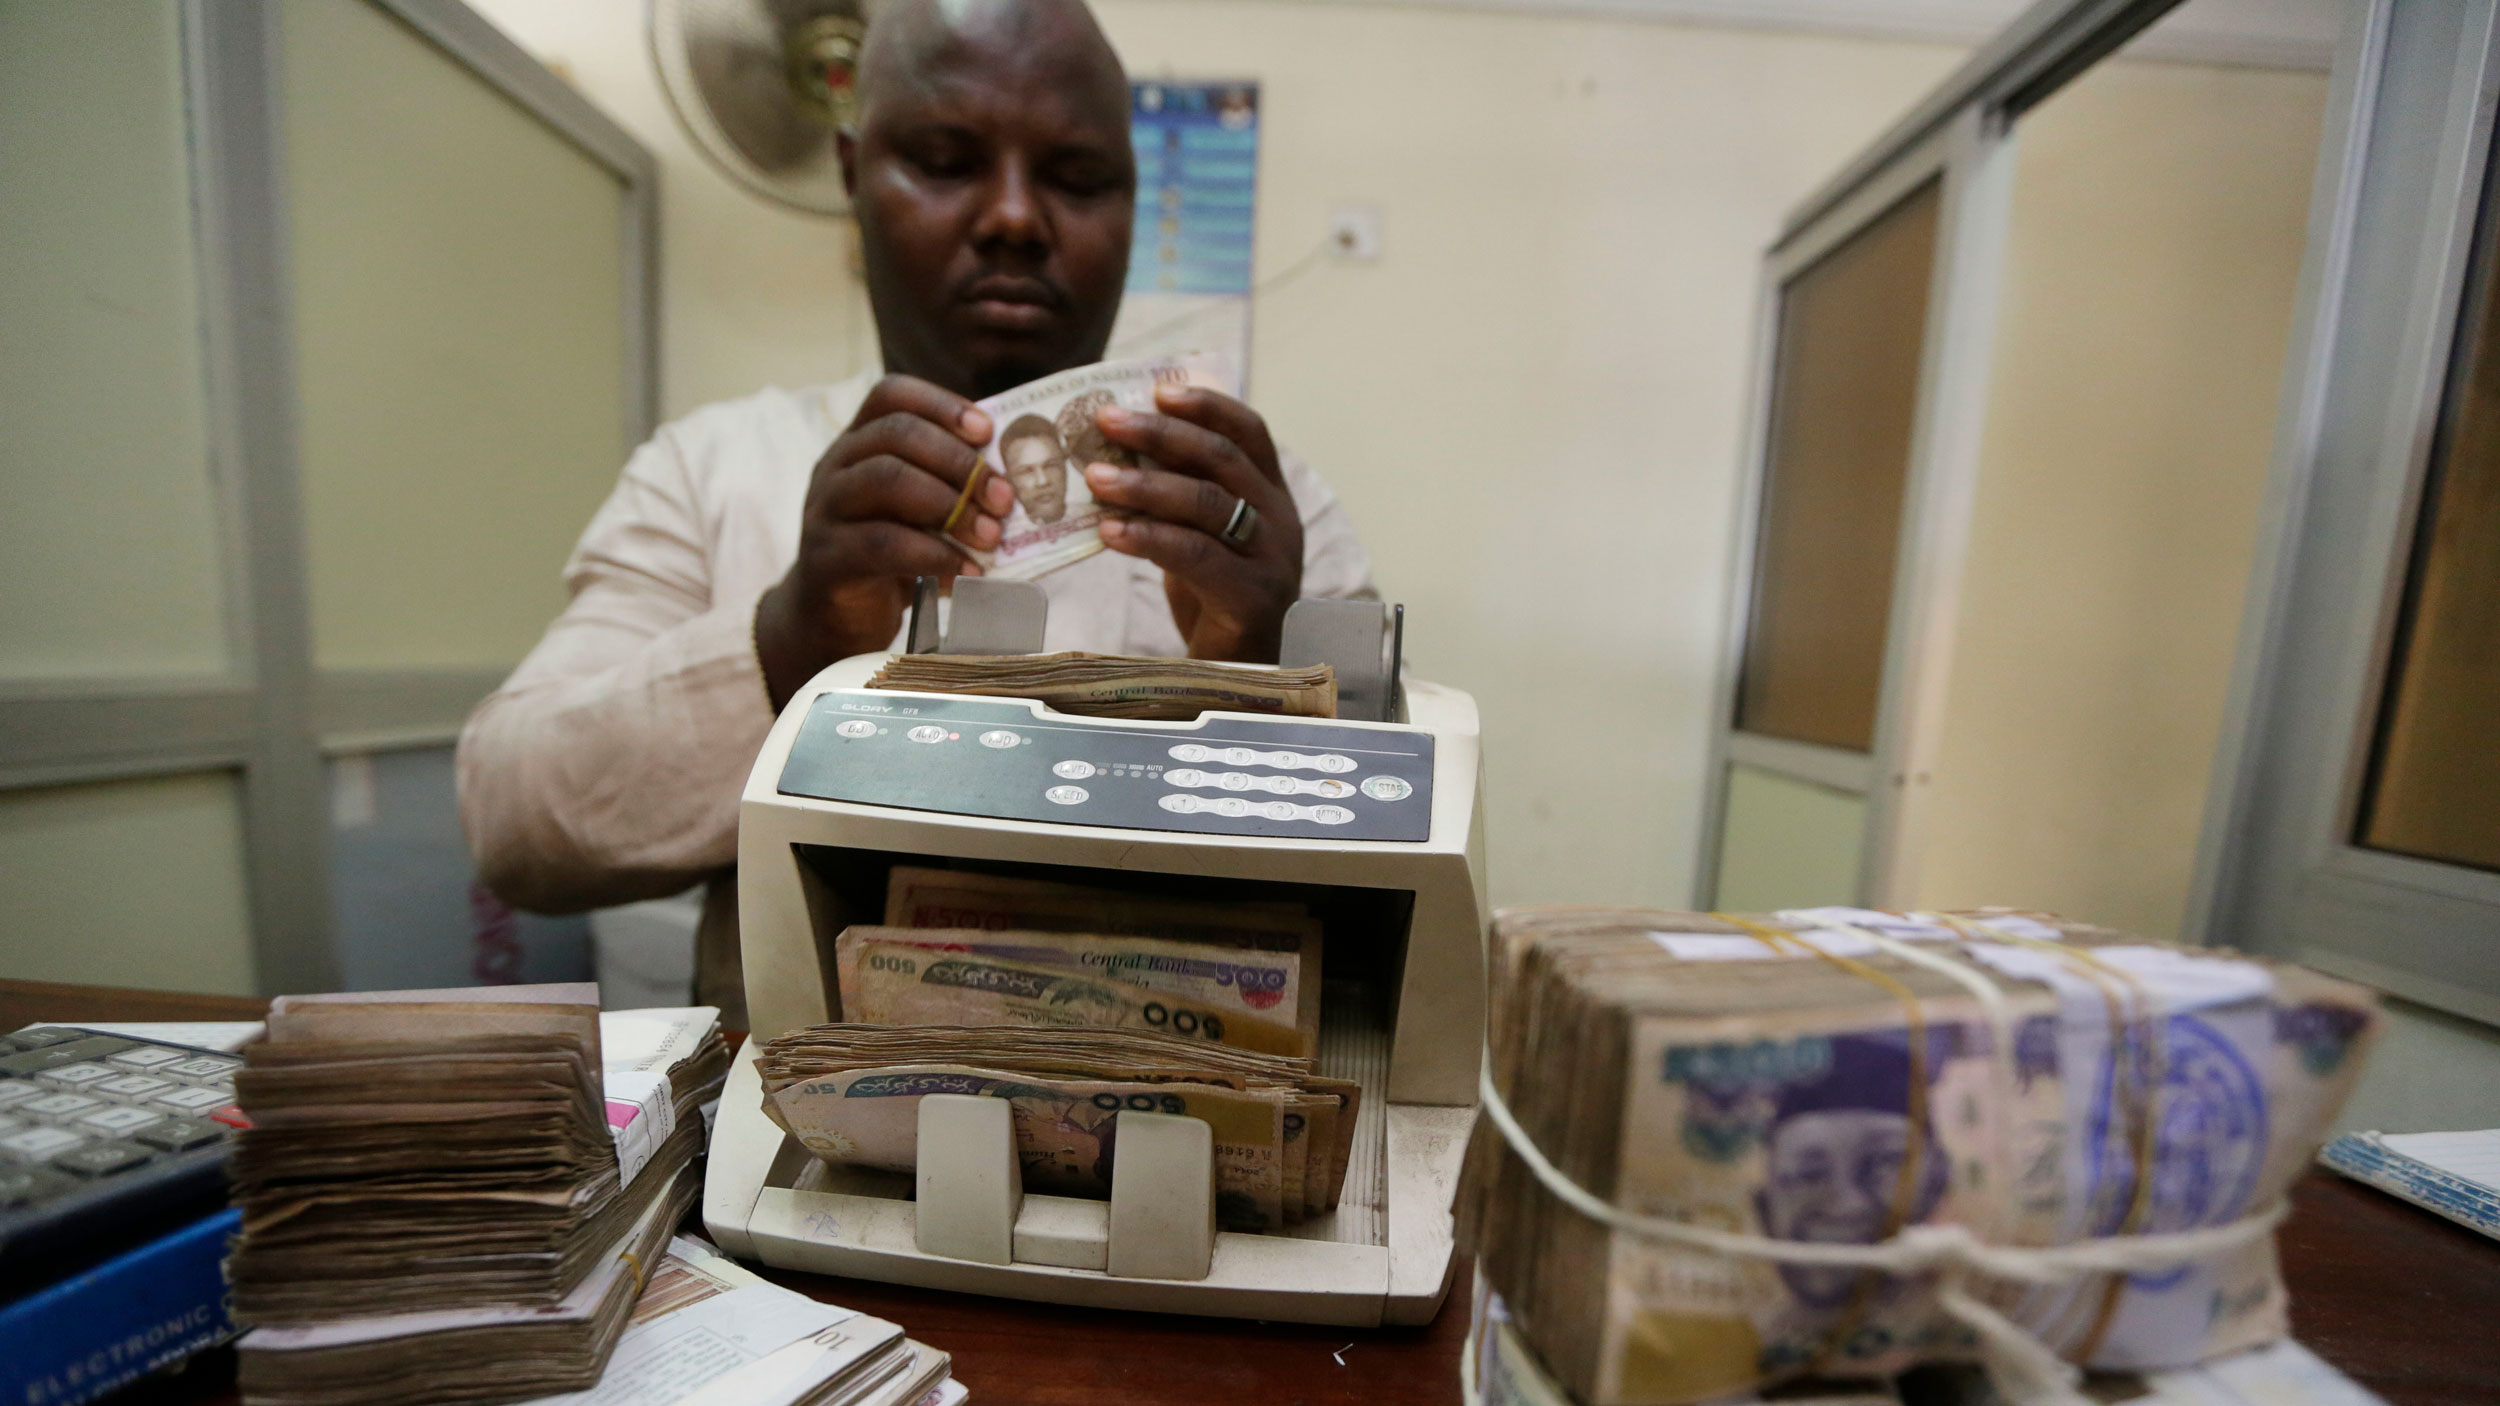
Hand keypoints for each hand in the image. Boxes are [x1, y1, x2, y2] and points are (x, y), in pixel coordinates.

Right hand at [754, 374, 1011, 708]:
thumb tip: (1016, 481)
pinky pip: (883, 544)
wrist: (834, 622)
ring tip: (992, 536)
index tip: (987, 431)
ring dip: (951, 505)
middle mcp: (834, 467)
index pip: (891, 395)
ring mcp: (824, 510)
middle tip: (1003, 498)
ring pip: (886, 480)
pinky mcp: (826, 558)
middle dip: (959, 462)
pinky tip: (968, 572)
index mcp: (858, 444)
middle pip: (895, 434)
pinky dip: (935, 556)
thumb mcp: (916, 513)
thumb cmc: (889, 559)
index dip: (941, 404)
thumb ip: (948, 488)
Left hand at [1085, 383, 1302, 661]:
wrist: (1247, 675)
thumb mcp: (1202, 535)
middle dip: (1160, 434)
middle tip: (1105, 421)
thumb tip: (1115, 451)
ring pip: (1206, 503)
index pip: (1249, 432)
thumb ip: (1178, 496)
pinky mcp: (1251, 597)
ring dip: (1143, 485)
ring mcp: (1271, 559)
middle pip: (1221, 458)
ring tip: (1093, 478)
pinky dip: (1148, 538)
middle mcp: (1280, 520)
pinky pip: (1195, 555)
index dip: (1207, 405)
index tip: (1158, 389)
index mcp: (1273, 495)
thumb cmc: (1217, 599)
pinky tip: (1110, 533)